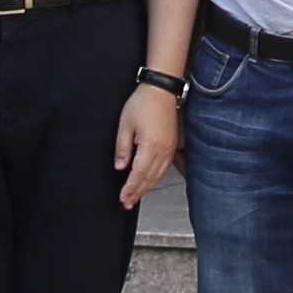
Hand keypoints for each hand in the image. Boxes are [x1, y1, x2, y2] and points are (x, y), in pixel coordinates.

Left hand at [114, 81, 181, 205]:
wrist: (162, 89)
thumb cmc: (143, 102)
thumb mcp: (125, 124)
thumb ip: (122, 147)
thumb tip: (120, 167)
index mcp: (150, 146)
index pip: (138, 174)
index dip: (130, 188)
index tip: (123, 198)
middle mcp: (163, 150)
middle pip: (149, 178)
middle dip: (137, 192)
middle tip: (127, 203)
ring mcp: (169, 149)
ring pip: (158, 175)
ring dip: (146, 187)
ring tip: (136, 196)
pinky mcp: (172, 145)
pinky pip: (164, 168)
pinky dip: (155, 178)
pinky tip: (149, 181)